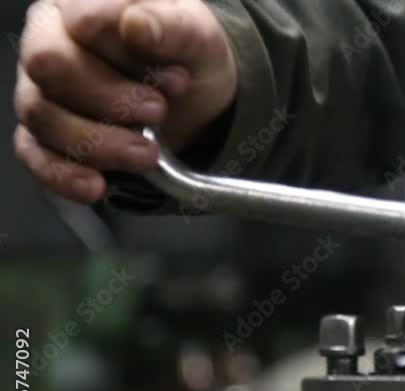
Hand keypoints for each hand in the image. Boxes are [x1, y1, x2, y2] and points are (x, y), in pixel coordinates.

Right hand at [13, 0, 237, 203]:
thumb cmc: (186, 54)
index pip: (77, 18)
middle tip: (158, 113)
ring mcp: (40, 90)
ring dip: (99, 142)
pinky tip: (95, 186)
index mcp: (77, 3)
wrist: (196, 98)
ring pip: (42, 116)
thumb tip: (135, 22)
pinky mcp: (43, 136)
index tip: (173, 79)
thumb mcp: (195, 35)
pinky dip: (63, 174)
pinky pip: (35, 156)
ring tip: (147, 153)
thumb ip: (168, 24)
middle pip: (49, 67)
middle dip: (109, 98)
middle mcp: (48, 41)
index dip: (122, 51)